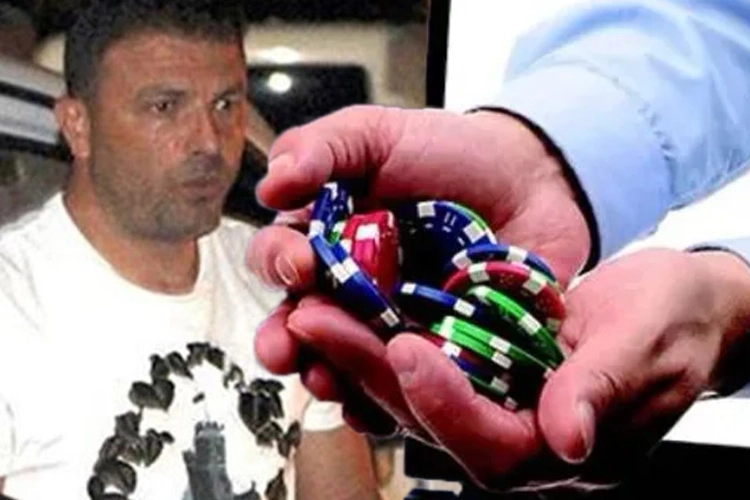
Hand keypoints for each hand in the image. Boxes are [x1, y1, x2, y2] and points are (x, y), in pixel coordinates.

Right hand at [249, 104, 592, 484]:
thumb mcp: (377, 134)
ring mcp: (390, 325)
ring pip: (345, 363)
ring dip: (328, 376)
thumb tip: (272, 182)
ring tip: (327, 380)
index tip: (299, 264)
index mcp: (326, 239)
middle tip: (285, 348)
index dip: (280, 264)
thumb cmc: (446, 152)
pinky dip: (384, 404)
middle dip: (285, 340)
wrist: (528, 181)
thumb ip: (322, 147)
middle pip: (302, 324)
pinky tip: (376, 409)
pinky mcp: (434, 353)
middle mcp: (348, 289)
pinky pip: (402, 388)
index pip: (281, 258)